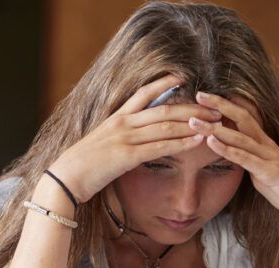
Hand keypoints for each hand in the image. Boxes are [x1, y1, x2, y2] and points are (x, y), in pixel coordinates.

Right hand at [40, 75, 221, 208]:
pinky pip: (160, 147)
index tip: (184, 77)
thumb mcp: (99, 144)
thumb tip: (128, 138)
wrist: (64, 178)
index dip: (165, 83)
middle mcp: (122, 124)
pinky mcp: (127, 156)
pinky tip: (197, 141)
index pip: (143, 94)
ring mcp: (125, 139)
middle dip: (192, 106)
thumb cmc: (80, 166)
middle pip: (164, 109)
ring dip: (193, 123)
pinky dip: (181, 143)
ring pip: (166, 126)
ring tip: (214, 122)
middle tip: (214, 105)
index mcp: (115, 118)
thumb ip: (116, 137)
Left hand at [190, 91, 278, 251]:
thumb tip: (230, 152)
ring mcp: (269, 157)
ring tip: (195, 122)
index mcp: (263, 143)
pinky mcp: (270, 173)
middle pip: (242, 118)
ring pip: (240, 137)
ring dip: (215, 129)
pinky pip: (246, 159)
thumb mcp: (260, 169)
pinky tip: (212, 142)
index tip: (205, 96)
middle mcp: (266, 145)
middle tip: (198, 94)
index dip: (226, 105)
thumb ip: (246, 158)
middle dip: (220, 105)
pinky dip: (228, 150)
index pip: (243, 117)